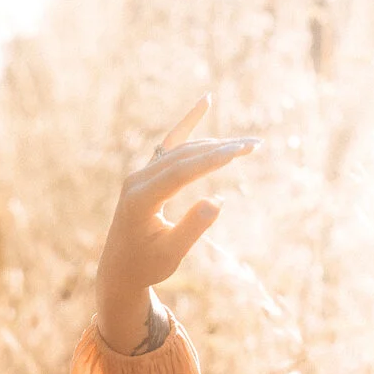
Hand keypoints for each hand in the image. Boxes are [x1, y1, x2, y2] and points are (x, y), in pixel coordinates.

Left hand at [96, 95, 258, 352]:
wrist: (119, 271)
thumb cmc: (146, 267)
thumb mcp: (171, 254)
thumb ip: (191, 228)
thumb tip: (217, 200)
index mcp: (139, 200)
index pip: (180, 173)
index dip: (210, 161)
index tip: (238, 151)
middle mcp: (136, 181)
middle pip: (183, 156)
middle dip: (219, 149)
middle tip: (254, 146)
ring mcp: (140, 175)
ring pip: (181, 150)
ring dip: (213, 145)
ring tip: (245, 145)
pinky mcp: (147, 174)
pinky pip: (170, 144)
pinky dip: (189, 126)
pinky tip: (206, 102)